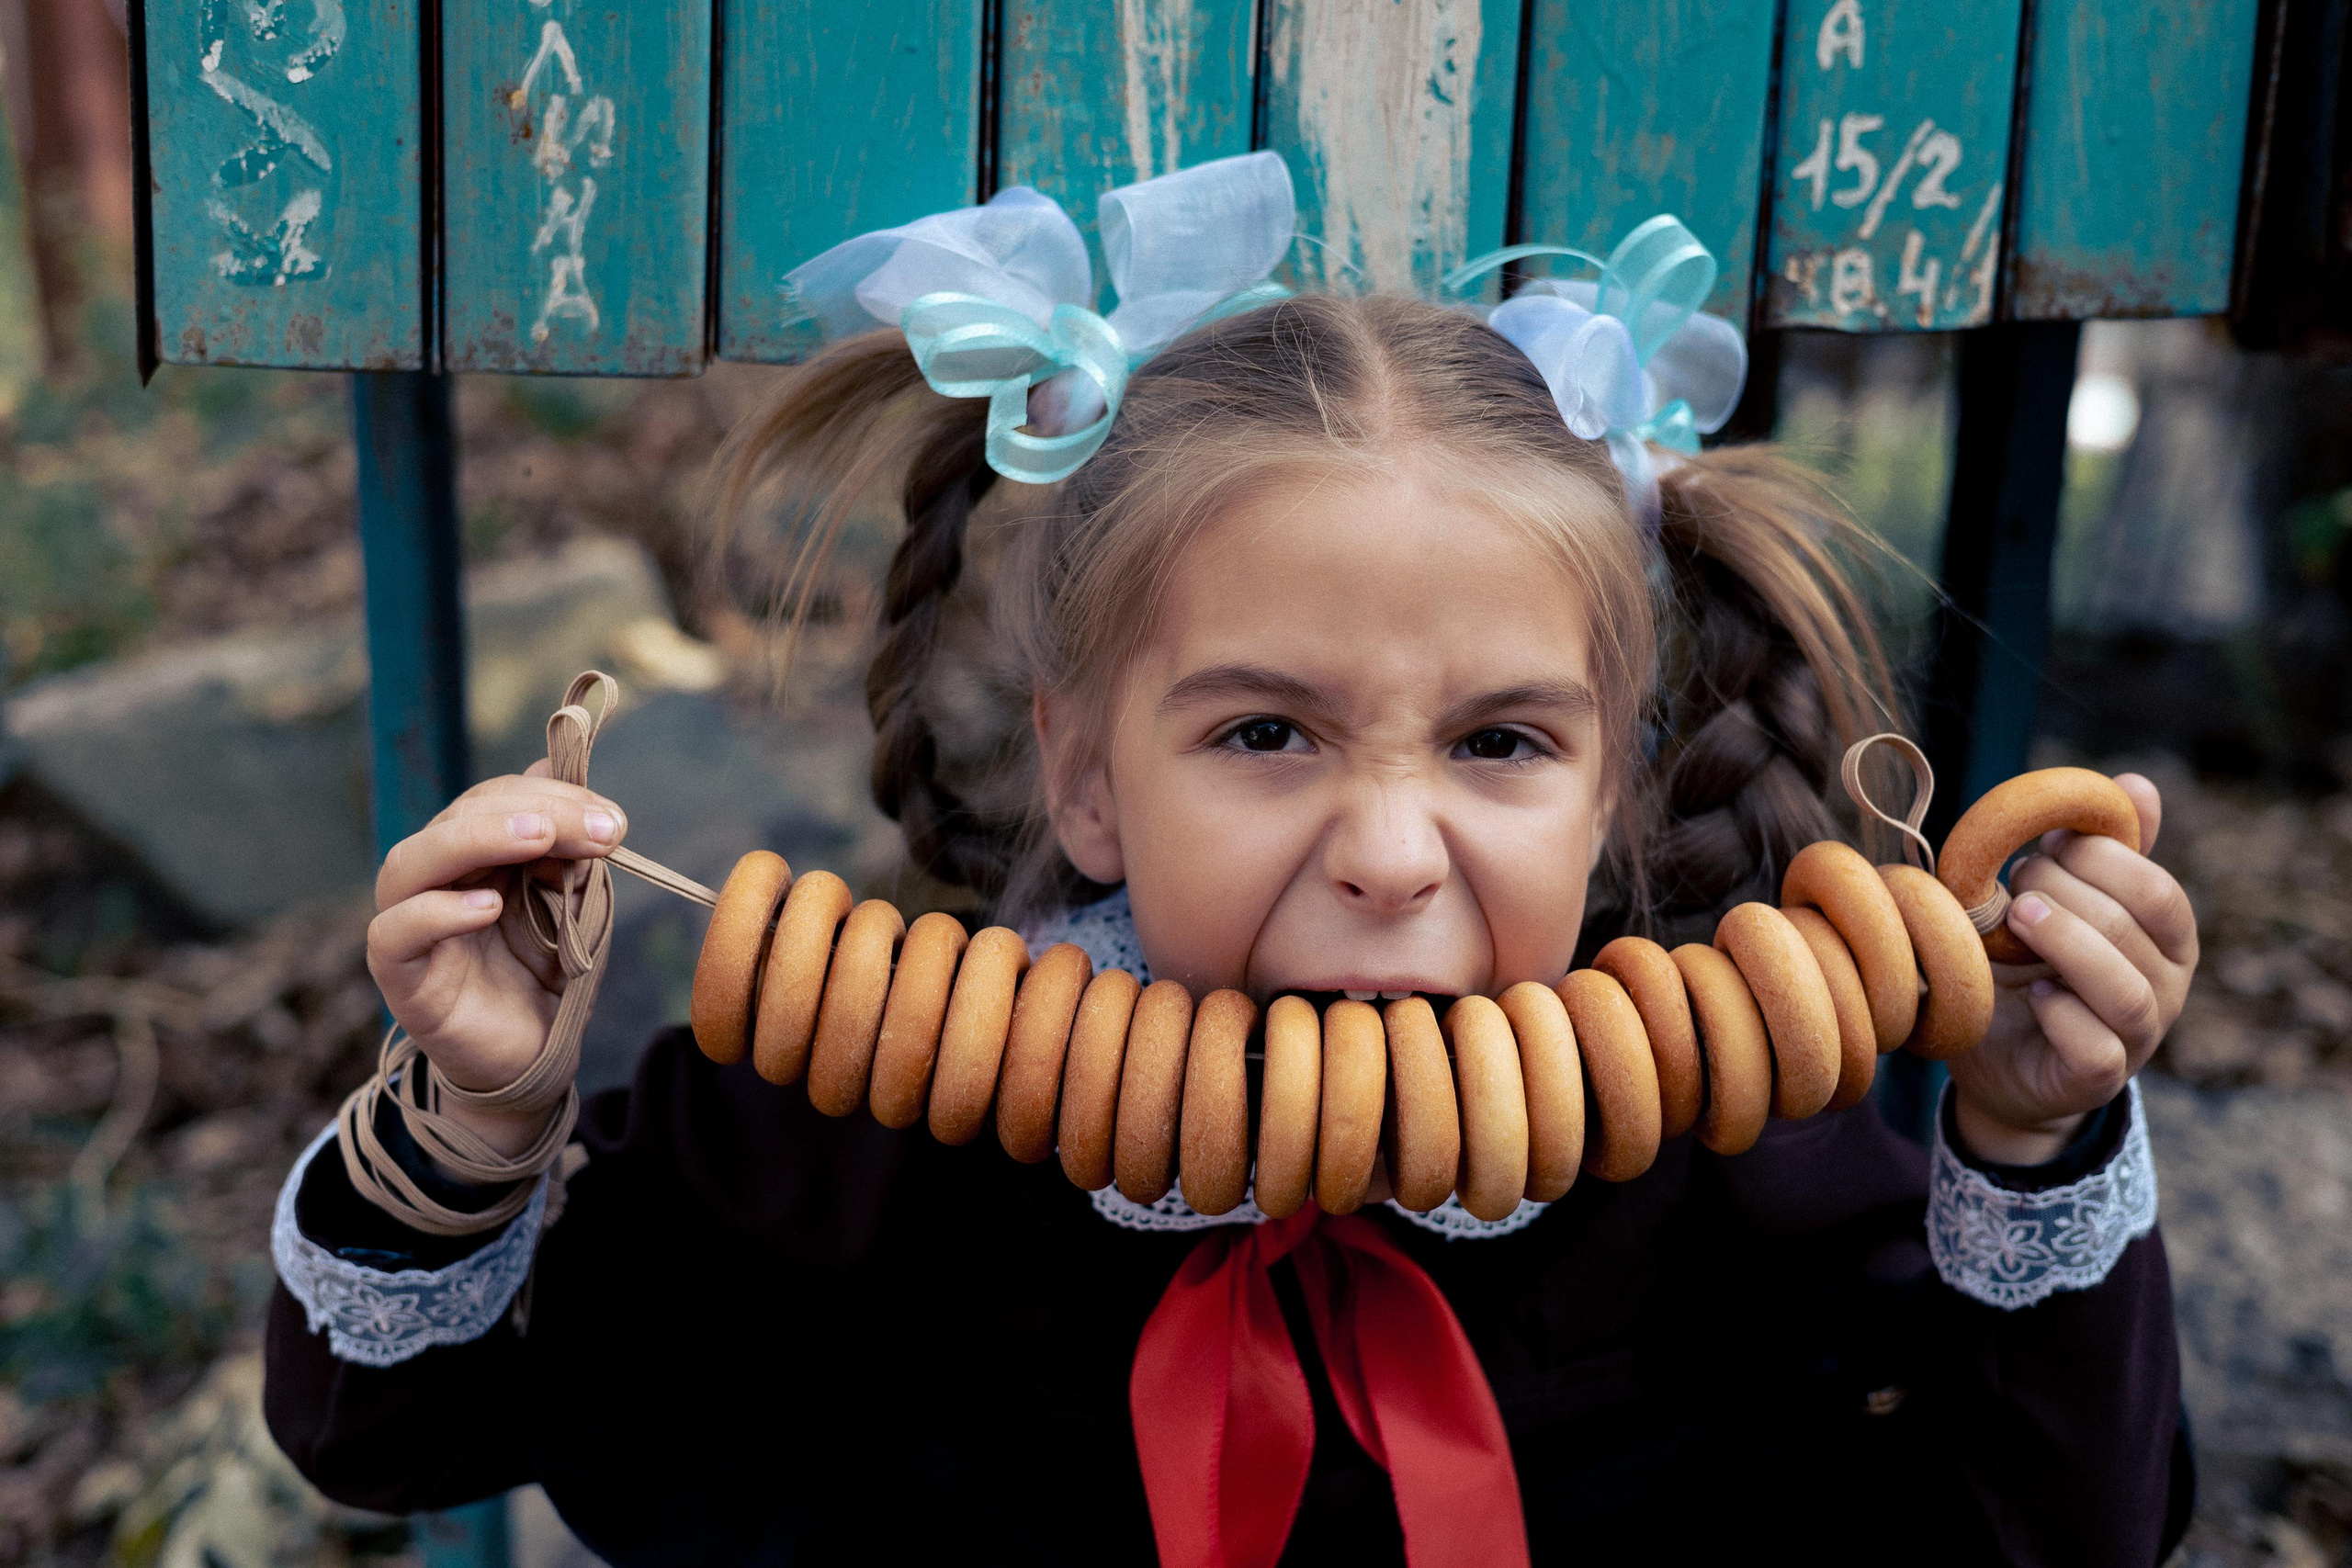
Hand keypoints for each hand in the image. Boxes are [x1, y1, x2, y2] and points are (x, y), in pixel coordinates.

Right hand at [364, 762, 627, 1158]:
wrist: (534, 1058)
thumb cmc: (546, 975)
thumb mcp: (570, 903)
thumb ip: (565, 847)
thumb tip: (559, 768)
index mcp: (473, 855)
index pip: (495, 799)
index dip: (553, 797)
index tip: (613, 819)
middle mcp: (433, 880)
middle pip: (458, 819)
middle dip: (535, 812)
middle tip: (600, 829)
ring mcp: (409, 925)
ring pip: (411, 863)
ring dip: (477, 840)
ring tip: (539, 838)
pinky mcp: (400, 976)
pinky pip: (394, 934)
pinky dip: (436, 913)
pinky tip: (488, 907)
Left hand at [1945, 774, 2196, 1165]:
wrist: (1998, 1053)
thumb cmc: (2031, 962)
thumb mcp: (2057, 898)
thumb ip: (2095, 850)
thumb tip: (2136, 785)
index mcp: (2165, 938)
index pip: (2158, 892)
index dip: (2103, 861)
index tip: (2044, 846)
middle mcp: (2165, 987)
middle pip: (2137, 931)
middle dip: (2070, 895)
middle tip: (2015, 885)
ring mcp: (2137, 1038)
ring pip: (2126, 991)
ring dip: (2067, 944)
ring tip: (2017, 918)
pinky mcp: (2097, 1078)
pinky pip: (2097, 1048)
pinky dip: (2063, 1015)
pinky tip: (2032, 992)